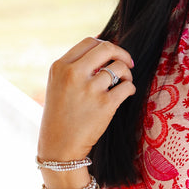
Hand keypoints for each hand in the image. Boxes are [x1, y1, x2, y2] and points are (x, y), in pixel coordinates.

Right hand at [38, 38, 135, 161]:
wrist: (60, 146)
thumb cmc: (61, 115)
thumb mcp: (58, 85)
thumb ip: (75, 67)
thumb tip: (104, 49)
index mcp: (60, 67)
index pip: (89, 42)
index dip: (105, 45)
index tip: (112, 55)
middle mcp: (74, 74)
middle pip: (107, 48)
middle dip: (122, 53)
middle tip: (128, 62)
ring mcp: (90, 89)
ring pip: (120, 68)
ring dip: (127, 73)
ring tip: (123, 83)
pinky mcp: (105, 104)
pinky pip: (127, 86)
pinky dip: (130, 88)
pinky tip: (126, 94)